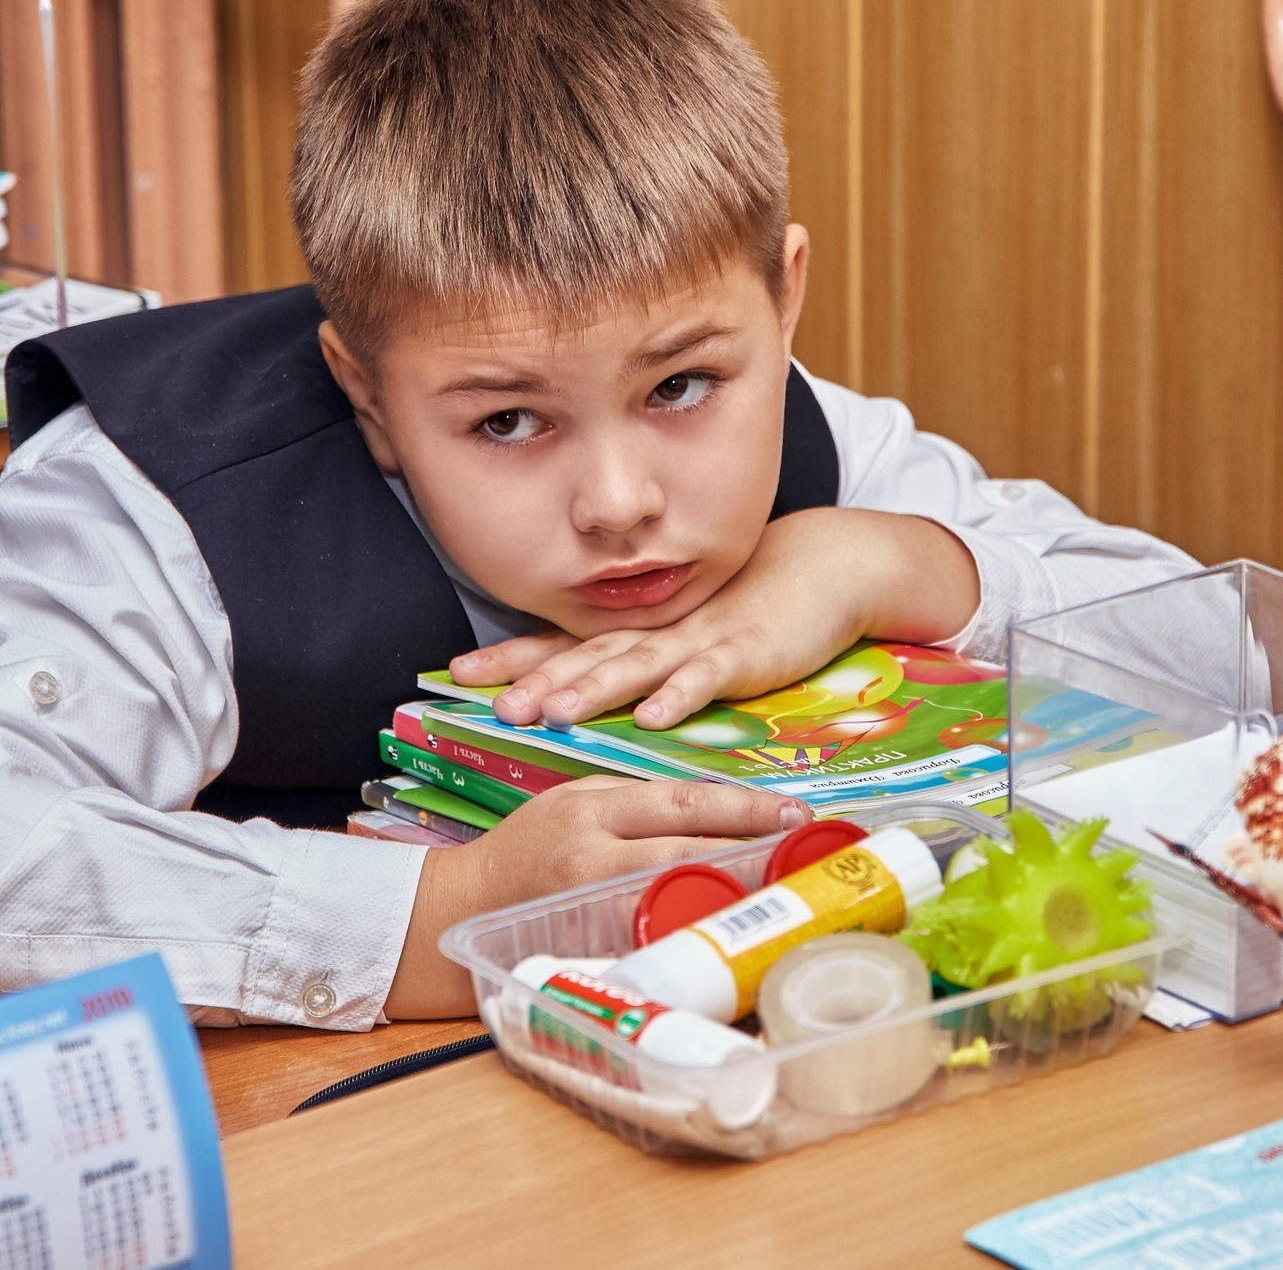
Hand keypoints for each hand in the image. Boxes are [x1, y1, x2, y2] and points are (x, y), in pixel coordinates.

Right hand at [383, 777, 808, 1017]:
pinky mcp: (589, 949)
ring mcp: (591, 907)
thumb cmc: (520, 852)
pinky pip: (654, 939)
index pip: (682, 803)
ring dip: (735, 893)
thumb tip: (709, 809)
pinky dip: (695, 932)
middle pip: (691, 850)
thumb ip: (632, 806)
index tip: (792, 812)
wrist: (453, 912)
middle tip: (805, 850)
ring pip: (680, 896)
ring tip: (784, 888)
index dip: (743, 809)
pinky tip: (729, 933)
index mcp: (590, 810)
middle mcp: (593, 856)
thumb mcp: (571, 804)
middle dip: (754, 850)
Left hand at [452, 507, 978, 729]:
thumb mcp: (688, 633)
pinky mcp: (746, 654)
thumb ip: (644, 660)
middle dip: (535, 680)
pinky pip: (709, 678)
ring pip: (636, 666)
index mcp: (640, 629)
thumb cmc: (754, 604)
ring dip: (593, 690)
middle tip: (489, 705)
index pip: (563, 642)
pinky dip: (682, 696)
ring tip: (551, 714)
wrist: (825, 565)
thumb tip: (588, 686)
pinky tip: (656, 718)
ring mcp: (700, 641)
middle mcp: (658, 631)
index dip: (511, 655)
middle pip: (586, 656)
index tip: (457, 671)